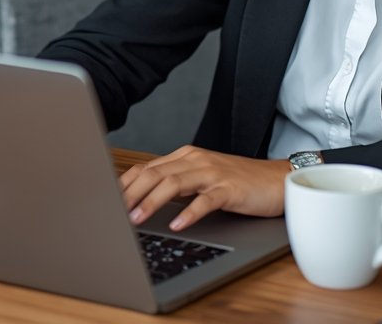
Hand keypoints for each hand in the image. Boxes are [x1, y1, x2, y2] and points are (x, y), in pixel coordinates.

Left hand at [120, 145, 290, 231]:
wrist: (277, 180)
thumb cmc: (238, 182)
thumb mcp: (202, 178)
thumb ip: (175, 183)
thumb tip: (142, 199)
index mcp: (185, 156)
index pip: (146, 167)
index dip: (124, 183)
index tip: (105, 200)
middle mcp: (196, 160)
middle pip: (154, 174)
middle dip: (130, 194)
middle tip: (113, 212)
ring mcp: (213, 173)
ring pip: (174, 183)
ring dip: (151, 202)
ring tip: (136, 219)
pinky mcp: (230, 189)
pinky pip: (205, 200)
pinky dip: (189, 213)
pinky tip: (177, 224)